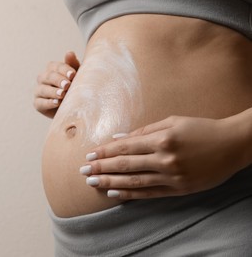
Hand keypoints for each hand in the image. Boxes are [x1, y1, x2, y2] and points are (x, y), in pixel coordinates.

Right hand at [34, 51, 79, 117]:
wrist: (74, 107)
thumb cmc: (75, 88)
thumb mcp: (77, 76)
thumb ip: (73, 64)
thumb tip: (69, 53)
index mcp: (52, 69)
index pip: (56, 66)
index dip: (64, 70)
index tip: (73, 75)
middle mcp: (43, 78)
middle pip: (48, 76)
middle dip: (58, 80)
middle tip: (67, 85)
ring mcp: (39, 91)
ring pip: (42, 89)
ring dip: (52, 92)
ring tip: (62, 94)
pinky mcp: (38, 104)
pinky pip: (40, 102)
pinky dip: (48, 103)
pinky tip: (57, 103)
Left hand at [81, 115, 246, 199]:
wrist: (233, 145)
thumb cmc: (201, 128)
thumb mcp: (172, 121)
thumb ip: (144, 131)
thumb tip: (119, 138)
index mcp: (162, 139)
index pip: (125, 147)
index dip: (105, 152)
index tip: (90, 154)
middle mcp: (165, 159)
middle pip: (125, 165)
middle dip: (101, 167)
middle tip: (83, 171)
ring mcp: (172, 176)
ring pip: (134, 181)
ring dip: (110, 182)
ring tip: (93, 182)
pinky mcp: (180, 189)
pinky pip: (150, 193)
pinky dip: (131, 194)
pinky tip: (115, 194)